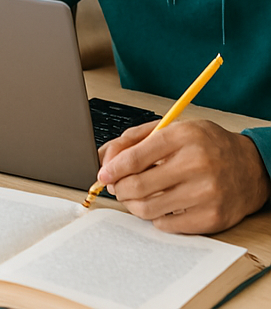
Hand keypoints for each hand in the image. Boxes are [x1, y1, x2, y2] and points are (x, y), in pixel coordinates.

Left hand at [97, 119, 270, 232]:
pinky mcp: (213, 218)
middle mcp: (195, 165)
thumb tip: (105, 158)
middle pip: (138, 185)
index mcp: (182, 137)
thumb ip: (134, 139)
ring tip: (134, 197)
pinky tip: (159, 206)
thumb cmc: (207, 145)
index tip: (103, 175)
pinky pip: (167, 225)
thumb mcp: (171, 129)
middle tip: (117, 187)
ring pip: (149, 208)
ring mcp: (206, 194)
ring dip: (132, 204)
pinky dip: (155, 217)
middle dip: (119, 189)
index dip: (112, 169)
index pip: (135, 157)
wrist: (251, 167)